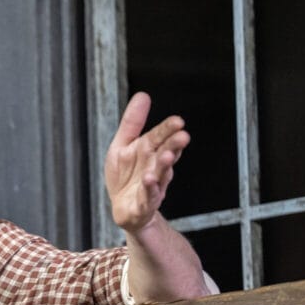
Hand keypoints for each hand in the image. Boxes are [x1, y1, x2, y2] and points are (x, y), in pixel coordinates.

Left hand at [104, 92, 189, 232]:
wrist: (125, 209)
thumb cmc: (126, 176)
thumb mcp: (122, 145)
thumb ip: (132, 122)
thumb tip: (143, 95)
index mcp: (149, 152)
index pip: (161, 137)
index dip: (168, 129)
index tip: (178, 121)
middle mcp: (154, 168)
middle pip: (166, 154)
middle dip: (174, 146)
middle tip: (183, 136)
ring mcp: (151, 187)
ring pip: (160, 175)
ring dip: (164, 166)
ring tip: (167, 156)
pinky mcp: (144, 204)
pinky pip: (148, 196)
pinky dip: (149, 189)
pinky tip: (149, 180)